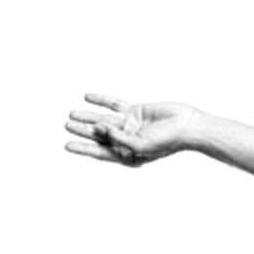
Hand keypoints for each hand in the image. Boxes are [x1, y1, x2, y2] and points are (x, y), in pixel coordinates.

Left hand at [64, 94, 198, 166]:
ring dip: (88, 117)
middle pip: (100, 136)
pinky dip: (101, 101)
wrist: (186, 125)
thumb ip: (119, 139)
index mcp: (129, 156)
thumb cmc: (168, 141)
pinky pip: (114, 105)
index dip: (84, 149)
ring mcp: (131, 126)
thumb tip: (100, 128)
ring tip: (71, 114)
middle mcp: (128, 142)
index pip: (101, 153)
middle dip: (83, 131)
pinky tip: (88, 97)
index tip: (67, 146)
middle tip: (67, 125)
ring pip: (104, 120)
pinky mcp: (135, 111)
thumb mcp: (141, 145)